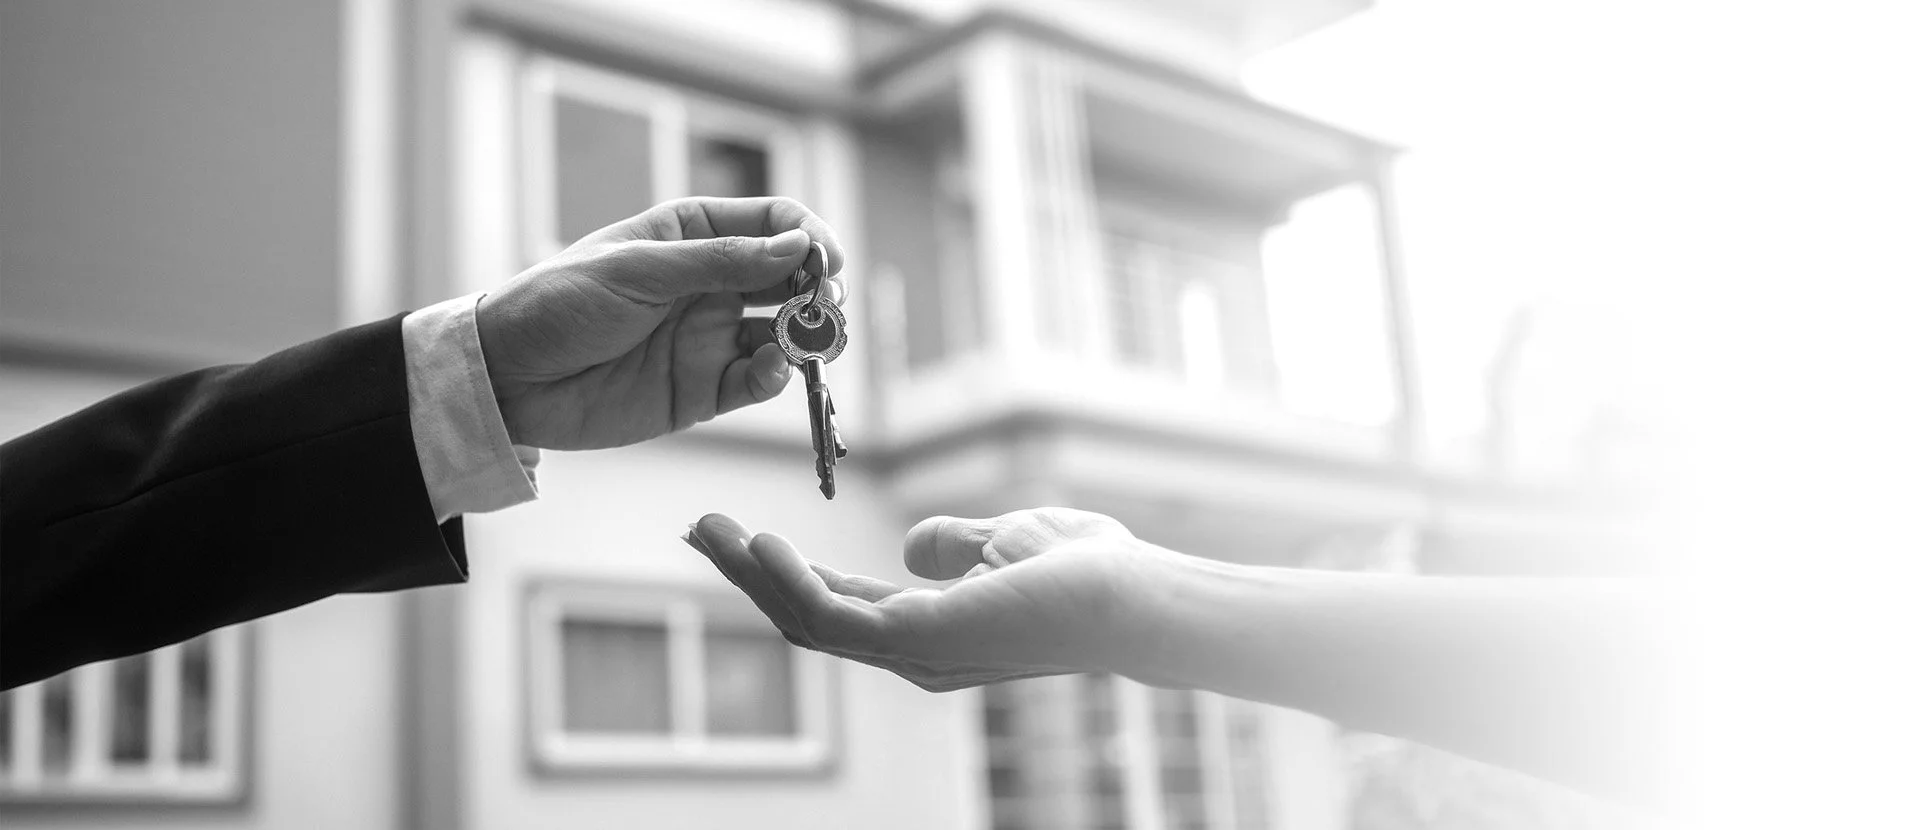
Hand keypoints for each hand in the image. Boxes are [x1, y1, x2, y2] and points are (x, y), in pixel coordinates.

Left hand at [475, 197, 847, 449]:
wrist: (507, 378)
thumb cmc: (557, 304)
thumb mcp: (637, 271)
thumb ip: (718, 262)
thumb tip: (796, 248)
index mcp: (692, 235)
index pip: (772, 222)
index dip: (808, 236)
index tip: (826, 259)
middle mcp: (710, 283)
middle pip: (789, 279)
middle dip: (817, 289)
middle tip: (827, 306)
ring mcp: (709, 337)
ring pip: (782, 333)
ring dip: (805, 336)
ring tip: (807, 341)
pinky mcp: (702, 389)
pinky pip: (756, 381)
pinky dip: (774, 377)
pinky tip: (770, 369)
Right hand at [685, 508, 1171, 691]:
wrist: (1133, 597)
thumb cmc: (1089, 573)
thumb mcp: (1004, 540)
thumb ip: (955, 544)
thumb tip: (914, 542)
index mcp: (928, 628)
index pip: (838, 605)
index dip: (784, 573)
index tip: (738, 534)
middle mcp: (912, 652)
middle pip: (808, 618)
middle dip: (750, 576)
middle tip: (700, 529)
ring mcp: (912, 653)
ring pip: (806, 623)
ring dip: (753, 576)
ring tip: (710, 528)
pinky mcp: (918, 641)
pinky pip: (831, 620)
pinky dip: (789, 584)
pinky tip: (761, 546)